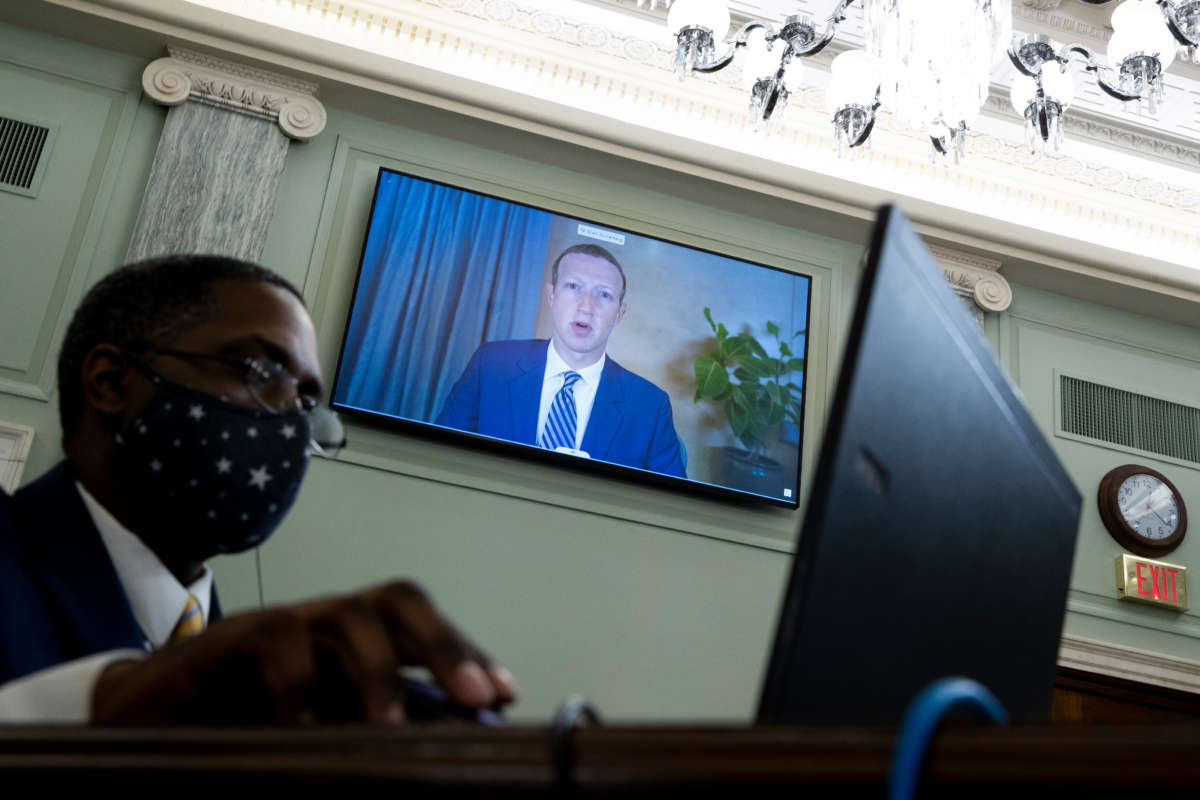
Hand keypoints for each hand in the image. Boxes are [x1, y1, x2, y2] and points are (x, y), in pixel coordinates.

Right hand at [91, 580, 515, 723]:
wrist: (142, 718)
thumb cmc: (240, 725)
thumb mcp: (318, 734)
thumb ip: (367, 737)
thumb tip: (436, 766)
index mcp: (354, 643)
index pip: (423, 628)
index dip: (467, 652)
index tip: (504, 694)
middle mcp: (326, 623)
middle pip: (397, 601)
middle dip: (445, 643)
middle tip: (474, 695)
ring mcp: (282, 625)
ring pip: (347, 614)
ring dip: (379, 669)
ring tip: (390, 728)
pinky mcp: (231, 640)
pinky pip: (277, 642)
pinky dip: (298, 684)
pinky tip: (302, 731)